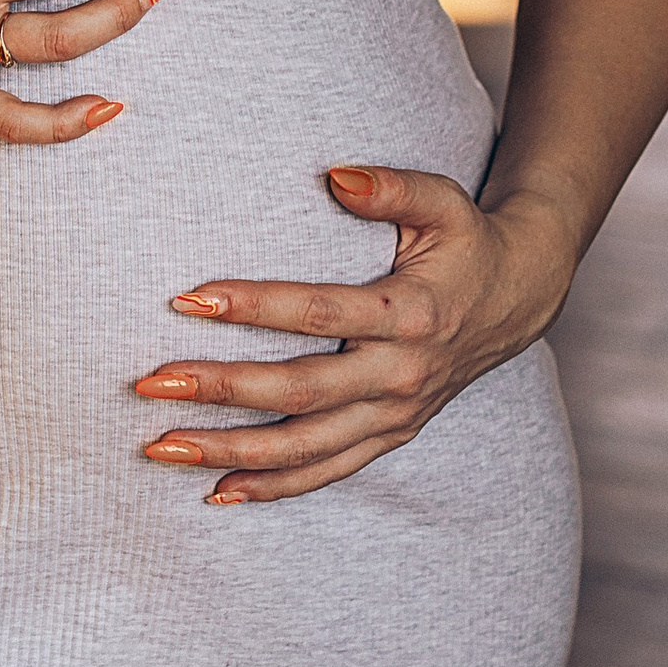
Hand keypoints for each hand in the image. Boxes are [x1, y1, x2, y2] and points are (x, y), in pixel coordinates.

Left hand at [130, 166, 579, 500]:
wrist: (517, 298)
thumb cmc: (466, 241)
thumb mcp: (442, 202)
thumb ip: (391, 186)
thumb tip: (333, 176)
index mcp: (408, 315)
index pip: (319, 315)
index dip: (253, 307)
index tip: (188, 300)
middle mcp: (400, 375)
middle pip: (299, 392)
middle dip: (220, 389)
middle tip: (149, 380)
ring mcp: (395, 416)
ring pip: (305, 448)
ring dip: (230, 452)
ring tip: (160, 446)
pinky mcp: (389, 436)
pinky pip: (327, 472)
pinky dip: (274, 488)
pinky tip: (217, 491)